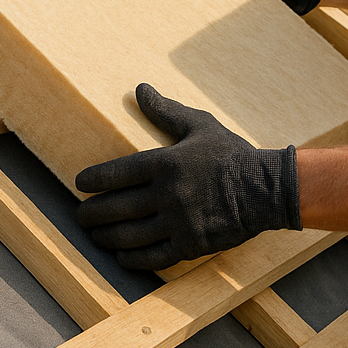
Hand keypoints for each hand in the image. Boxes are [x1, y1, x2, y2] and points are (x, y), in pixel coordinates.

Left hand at [74, 84, 300, 269]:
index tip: (80, 184)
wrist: (267, 190)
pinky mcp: (191, 245)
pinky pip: (154, 256)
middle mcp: (168, 195)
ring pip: (130, 235)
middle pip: (117, 208)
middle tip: (79, 216)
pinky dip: (132, 258)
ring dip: (106, 237)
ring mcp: (179, 222)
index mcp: (166, 163)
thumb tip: (140, 88)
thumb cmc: (232, 154)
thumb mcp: (199, 126)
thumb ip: (165, 110)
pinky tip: (121, 256)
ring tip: (94, 236)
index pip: (117, 173)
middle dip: (92, 214)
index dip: (93, 180)